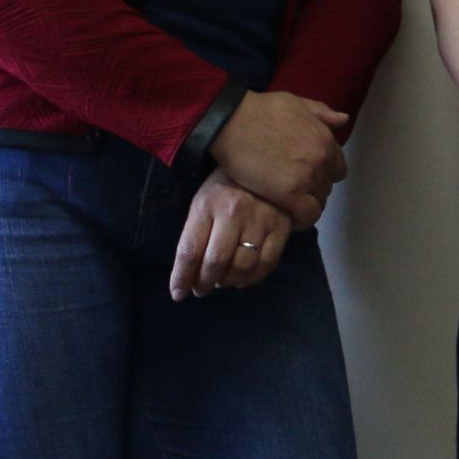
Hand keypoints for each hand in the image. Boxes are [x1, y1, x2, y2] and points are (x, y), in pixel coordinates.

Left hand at [172, 171, 292, 298]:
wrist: (267, 164)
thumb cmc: (226, 185)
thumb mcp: (203, 201)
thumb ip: (195, 234)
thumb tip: (189, 273)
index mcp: (207, 205)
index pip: (190, 249)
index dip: (181, 277)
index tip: (178, 293)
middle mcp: (233, 213)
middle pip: (216, 261)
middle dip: (205, 283)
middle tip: (202, 289)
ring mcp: (260, 221)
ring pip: (242, 266)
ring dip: (228, 282)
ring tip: (222, 281)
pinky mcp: (281, 228)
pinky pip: (266, 264)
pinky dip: (252, 279)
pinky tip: (242, 279)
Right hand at [211, 90, 349, 225]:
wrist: (231, 121)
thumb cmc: (259, 109)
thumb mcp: (296, 103)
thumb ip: (322, 113)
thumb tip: (343, 119)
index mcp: (325, 138)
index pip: (337, 168)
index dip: (322, 174)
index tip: (306, 176)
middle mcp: (321, 159)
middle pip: (327, 186)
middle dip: (312, 188)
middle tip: (292, 189)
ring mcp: (307, 177)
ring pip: (319, 202)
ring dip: (305, 203)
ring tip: (287, 203)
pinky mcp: (290, 194)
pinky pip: (308, 216)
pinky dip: (302, 220)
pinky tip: (289, 218)